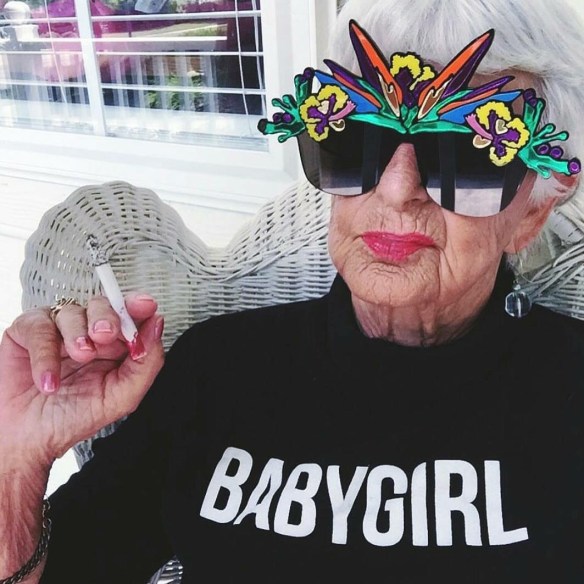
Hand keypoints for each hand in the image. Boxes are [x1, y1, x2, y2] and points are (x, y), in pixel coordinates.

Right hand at [0, 294, 164, 466]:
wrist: (30, 439)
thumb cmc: (73, 418)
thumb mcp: (121, 397)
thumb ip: (146, 364)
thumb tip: (156, 326)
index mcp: (116, 346)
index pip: (131, 315)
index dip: (138, 306)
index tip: (146, 306)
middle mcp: (88, 333)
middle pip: (103, 305)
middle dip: (107, 317)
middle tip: (104, 335)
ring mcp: (58, 330)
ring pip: (72, 312)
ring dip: (77, 335)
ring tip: (78, 359)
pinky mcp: (27, 332)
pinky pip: (39, 326)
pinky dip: (45, 353)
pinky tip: (49, 380)